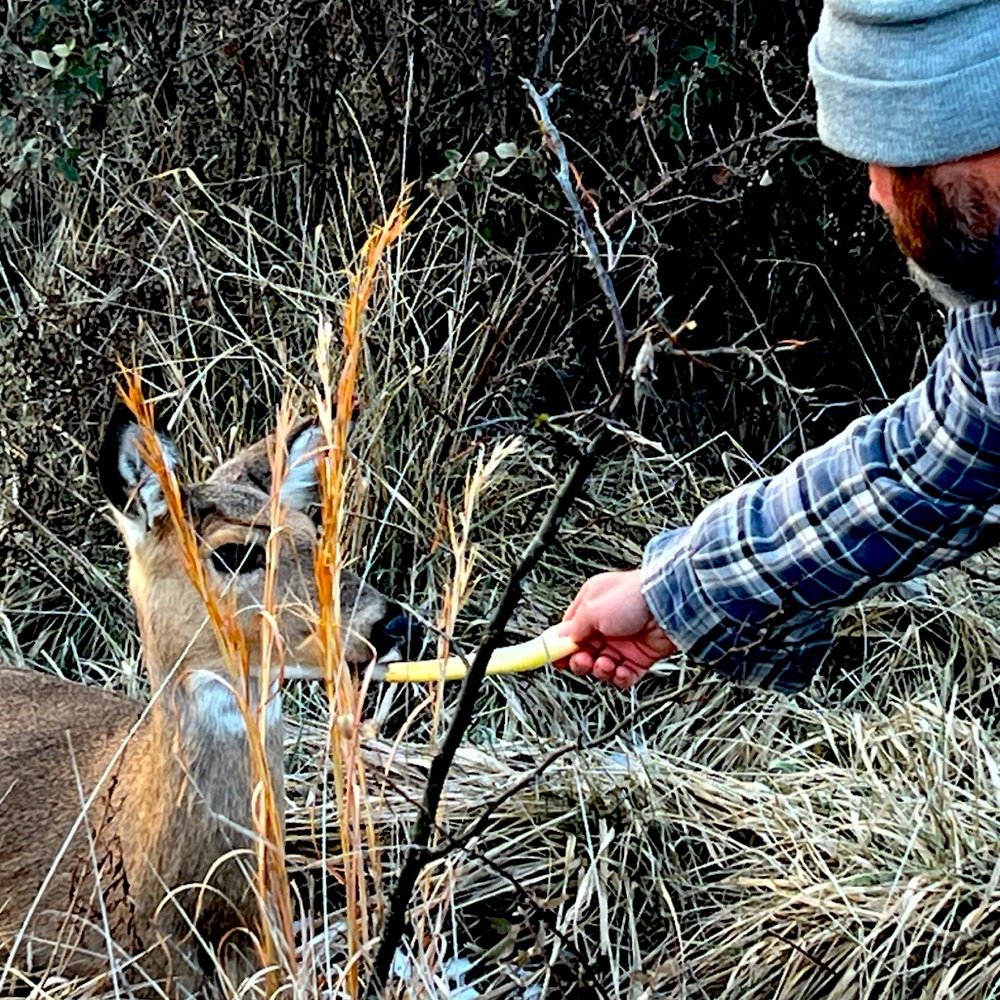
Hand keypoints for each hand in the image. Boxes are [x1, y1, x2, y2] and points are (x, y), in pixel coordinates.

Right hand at [554, 569, 675, 688]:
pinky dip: (619, 677)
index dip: (560, 646)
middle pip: (583, 652)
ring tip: (605, 664)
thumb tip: (561, 639)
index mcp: (592, 607)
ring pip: (601, 666)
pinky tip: (619, 671)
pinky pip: (623, 675)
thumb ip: (573, 627)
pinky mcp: (640, 657)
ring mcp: (624, 642)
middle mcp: (606, 624)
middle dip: (579, 661)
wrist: (668, 606)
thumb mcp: (592, 608)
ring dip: (600, 670)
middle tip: (582, 661)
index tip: (553, 657)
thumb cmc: (632, 596)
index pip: (569, 631)